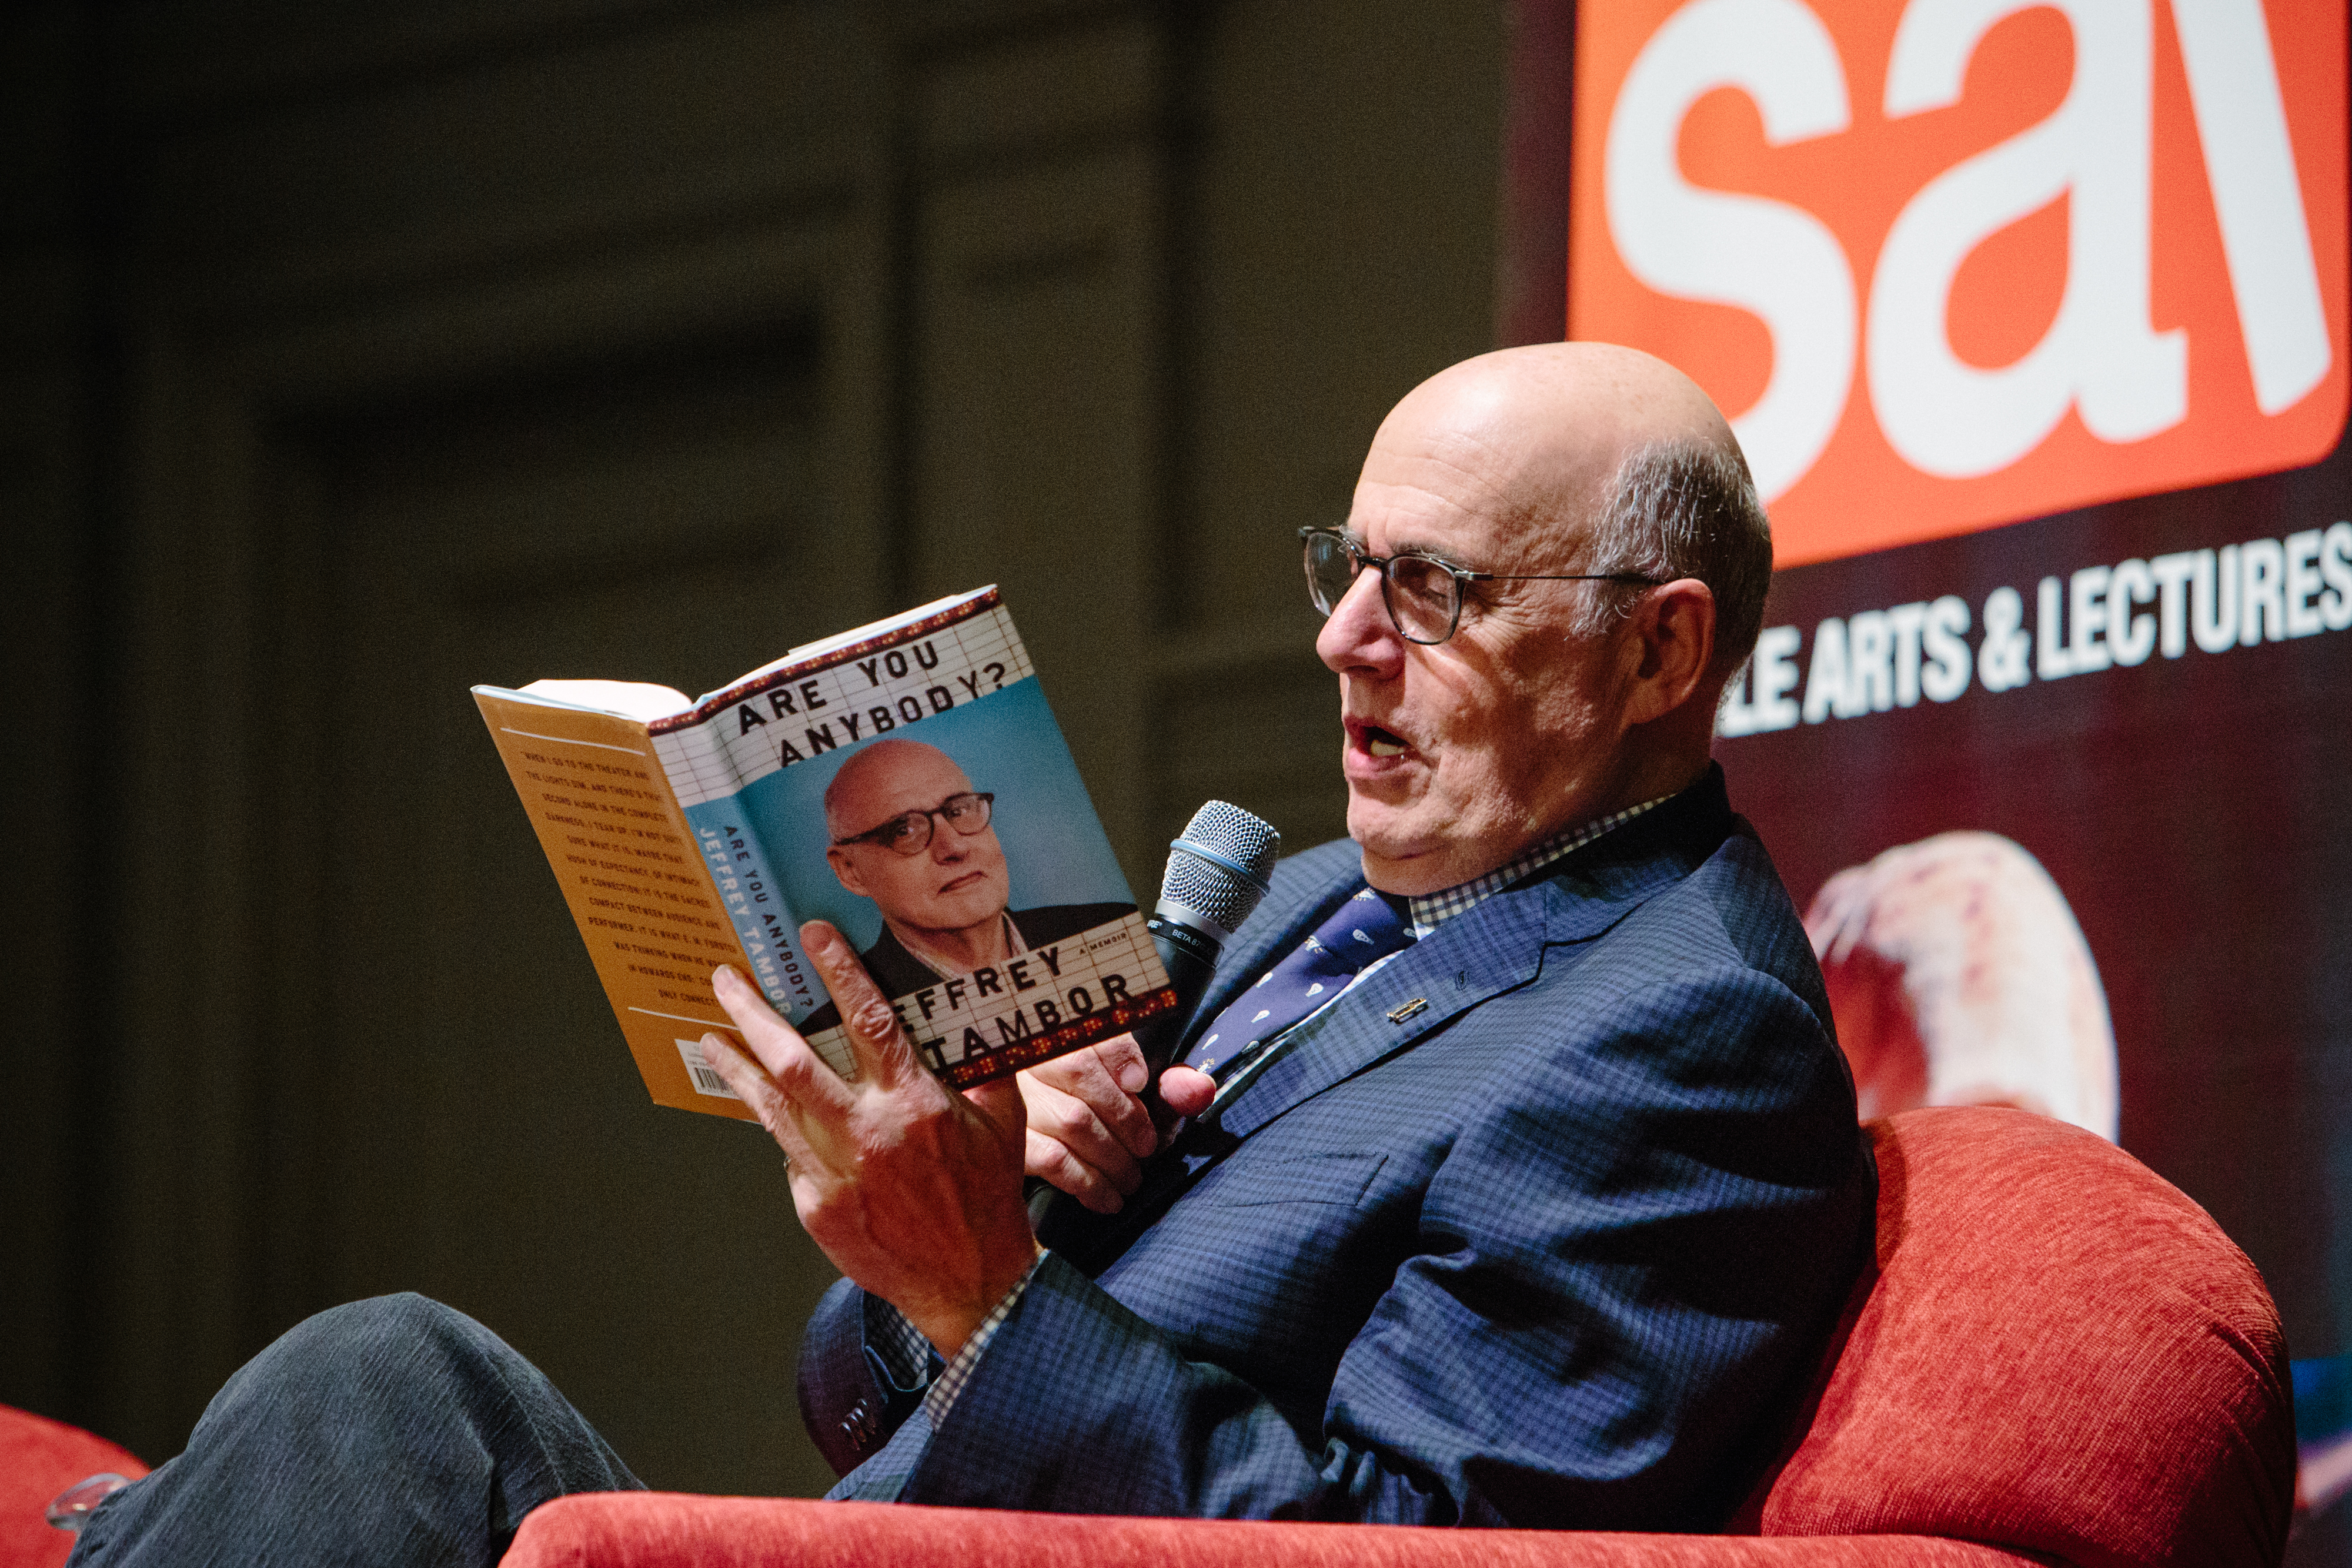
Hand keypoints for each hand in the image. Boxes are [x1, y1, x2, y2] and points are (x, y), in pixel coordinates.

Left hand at [700, 925, 1038, 1356]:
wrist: (970, 1283)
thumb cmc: (988, 1198)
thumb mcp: (1004, 1122)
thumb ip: (985, 1064)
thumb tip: (978, 1012)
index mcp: (916, 1103)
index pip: (869, 1021)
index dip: (839, 972)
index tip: (814, 937)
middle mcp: (867, 1133)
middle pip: (793, 1059)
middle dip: (753, 1013)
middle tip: (724, 979)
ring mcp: (835, 1173)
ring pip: (771, 1106)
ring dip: (738, 1066)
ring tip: (713, 1036)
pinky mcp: (816, 1208)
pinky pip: (788, 1155)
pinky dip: (777, 1127)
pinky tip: (764, 1107)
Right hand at [1017, 1045, 1225, 1212]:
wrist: (1030, 1154)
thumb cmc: (1097, 1114)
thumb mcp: (1135, 1091)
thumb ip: (1171, 1085)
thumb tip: (1199, 1089)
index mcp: (1065, 1035)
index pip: (1093, 1032)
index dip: (1120, 1060)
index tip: (1140, 1085)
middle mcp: (1033, 1058)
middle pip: (1082, 1073)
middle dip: (1127, 1119)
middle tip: (1146, 1149)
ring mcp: (1016, 1099)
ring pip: (1072, 1120)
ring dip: (1113, 1157)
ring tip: (1131, 1179)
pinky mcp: (1009, 1141)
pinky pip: (1051, 1159)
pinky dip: (1087, 1182)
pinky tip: (1107, 1198)